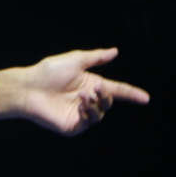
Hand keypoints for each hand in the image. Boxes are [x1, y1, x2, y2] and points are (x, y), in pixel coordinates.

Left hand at [16, 49, 148, 135]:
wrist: (29, 87)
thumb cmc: (48, 71)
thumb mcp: (75, 60)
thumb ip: (96, 57)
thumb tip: (115, 51)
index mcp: (90, 83)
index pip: (115, 90)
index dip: (131, 94)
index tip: (145, 98)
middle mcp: (87, 98)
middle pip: (109, 101)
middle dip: (107, 96)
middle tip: (97, 89)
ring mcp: (80, 113)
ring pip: (100, 113)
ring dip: (95, 104)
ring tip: (82, 97)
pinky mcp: (73, 125)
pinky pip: (88, 122)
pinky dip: (87, 113)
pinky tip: (78, 105)